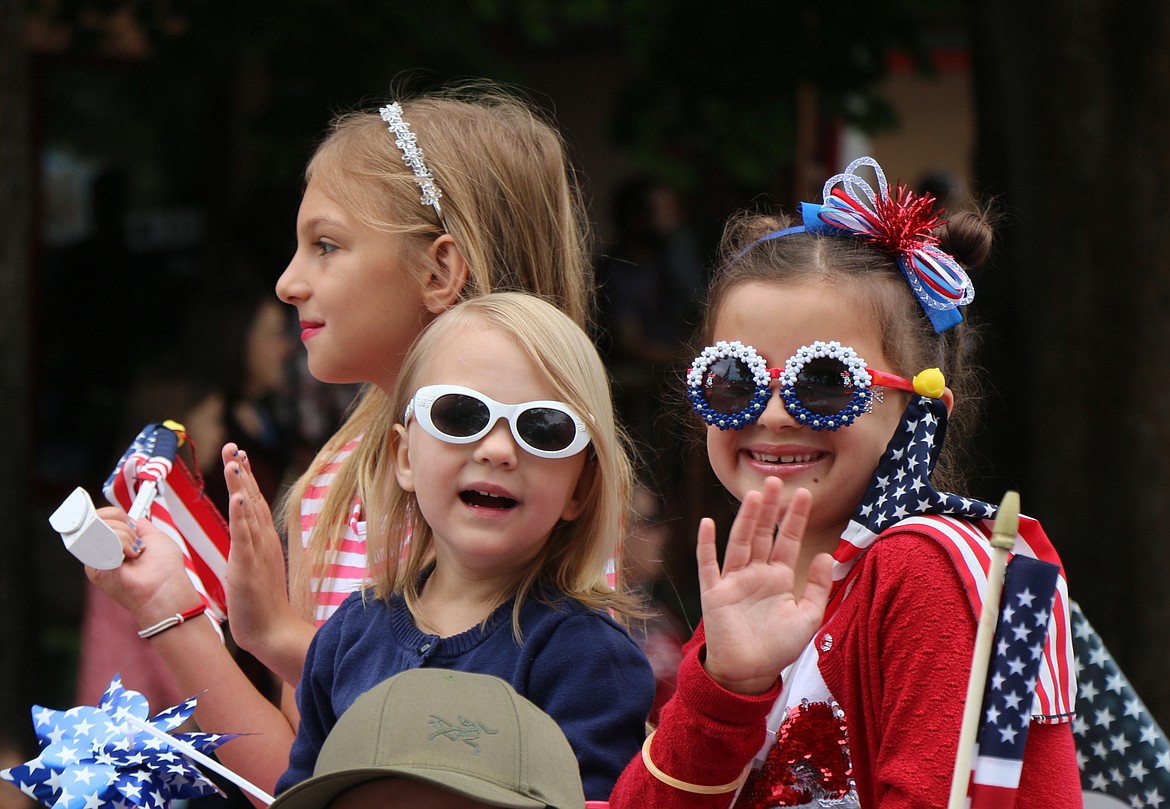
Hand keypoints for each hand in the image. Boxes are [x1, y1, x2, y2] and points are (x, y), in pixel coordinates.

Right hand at [87, 507, 202, 625]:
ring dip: (125, 536)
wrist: (164, 587)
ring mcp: (96, 558)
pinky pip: (101, 539)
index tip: (130, 521)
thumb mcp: (155, 537)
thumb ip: (141, 526)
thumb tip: (133, 518)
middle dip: (122, 524)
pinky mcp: (92, 567)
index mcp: (116, 543)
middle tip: (137, 542)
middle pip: (98, 518)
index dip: (114, 514)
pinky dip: (121, 542)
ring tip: (135, 553)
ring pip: (100, 527)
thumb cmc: (165, 567)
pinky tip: (128, 557)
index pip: (103, 517)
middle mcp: (103, 550)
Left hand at [222, 443, 296, 655]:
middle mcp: (263, 541)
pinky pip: (245, 537)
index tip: (238, 455)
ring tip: (234, 461)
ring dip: (241, 486)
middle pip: (252, 499)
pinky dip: (242, 516)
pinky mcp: (249, 567)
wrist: (273, 632)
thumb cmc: (262, 605)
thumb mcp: (255, 568)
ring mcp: (258, 553)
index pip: (254, 503)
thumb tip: (247, 536)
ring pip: (249, 513)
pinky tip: (239, 498)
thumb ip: (252, 549)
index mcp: (263, 541)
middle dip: (242, 472)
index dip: (245, 478)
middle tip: (233, 446)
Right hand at [697, 477, 832, 694]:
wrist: (749, 673)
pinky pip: (709, 565)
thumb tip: (825, 554)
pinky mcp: (714, 593)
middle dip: (769, 509)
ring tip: (754, 495)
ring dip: (746, 518)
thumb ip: (817, 588)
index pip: (787, 541)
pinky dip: (707, 545)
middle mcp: (756, 574)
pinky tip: (708, 523)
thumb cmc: (779, 648)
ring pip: (740, 542)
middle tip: (774, 480)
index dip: (795, 519)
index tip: (803, 494)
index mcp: (778, 578)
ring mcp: (733, 581)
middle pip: (762, 534)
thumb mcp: (808, 618)